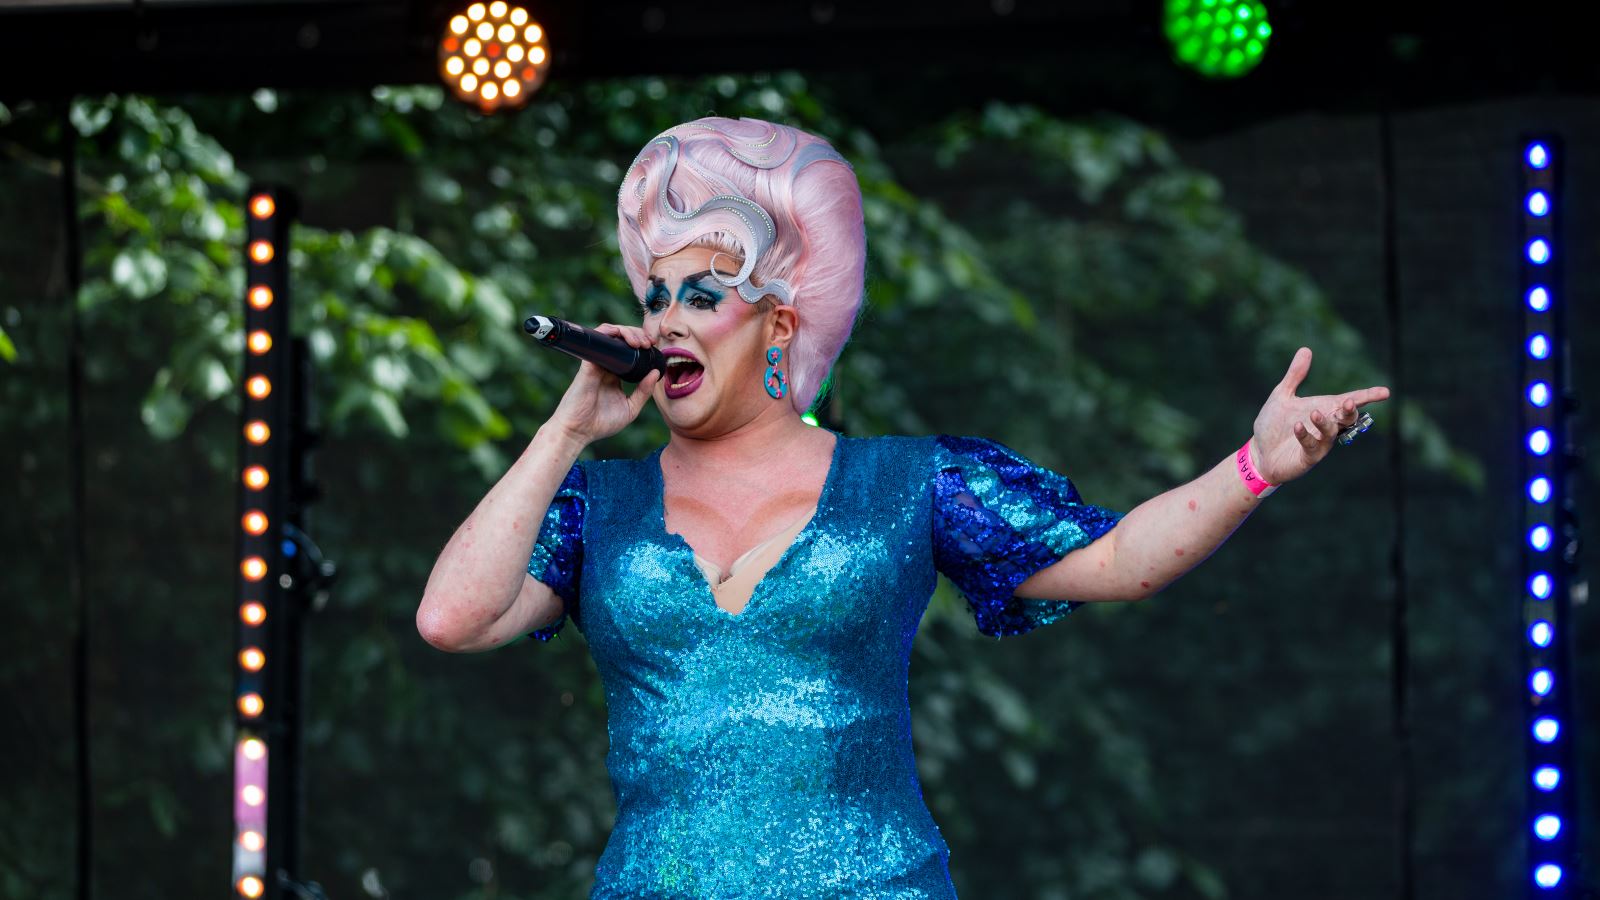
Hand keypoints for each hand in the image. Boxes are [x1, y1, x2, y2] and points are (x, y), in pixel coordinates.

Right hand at [545, 323, 661, 445]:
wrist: (578, 431)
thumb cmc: (600, 423)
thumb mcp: (630, 408)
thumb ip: (644, 391)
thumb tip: (656, 372)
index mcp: (615, 374)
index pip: (628, 351)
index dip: (641, 343)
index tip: (654, 347)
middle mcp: (605, 365)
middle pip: (621, 339)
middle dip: (637, 334)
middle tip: (649, 343)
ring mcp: (596, 363)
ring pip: (610, 334)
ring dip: (626, 331)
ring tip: (639, 342)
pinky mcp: (588, 363)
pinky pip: (597, 340)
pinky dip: (609, 332)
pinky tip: (623, 338)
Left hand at [1250, 347, 1390, 485]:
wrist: (1258, 452)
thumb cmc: (1273, 424)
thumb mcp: (1282, 396)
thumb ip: (1295, 375)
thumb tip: (1306, 349)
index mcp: (1324, 409)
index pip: (1350, 401)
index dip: (1368, 396)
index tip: (1385, 392)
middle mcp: (1327, 426)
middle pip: (1348, 418)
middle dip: (1350, 410)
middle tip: (1349, 402)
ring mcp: (1320, 443)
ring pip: (1331, 432)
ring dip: (1325, 422)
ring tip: (1314, 413)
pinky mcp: (1308, 457)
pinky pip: (1312, 446)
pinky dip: (1305, 435)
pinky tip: (1297, 426)